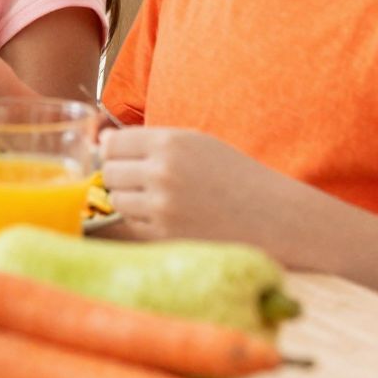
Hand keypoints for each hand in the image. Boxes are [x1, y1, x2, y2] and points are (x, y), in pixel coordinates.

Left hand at [101, 127, 303, 250]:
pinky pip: (133, 225)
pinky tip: (170, 218)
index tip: (125, 157)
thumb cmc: (235, 176)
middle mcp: (162, 173)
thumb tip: (101, 143)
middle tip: (144, 181)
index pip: (112, 143)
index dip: (115, 151)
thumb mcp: (196, 143)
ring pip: (118, 200)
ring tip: (161, 200)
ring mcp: (163, 207)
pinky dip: (144, 222)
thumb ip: (150, 141)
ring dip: (130, 200)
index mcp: (170, 143)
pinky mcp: (167, 236)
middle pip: (109, 172)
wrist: (276, 217)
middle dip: (120, 176)